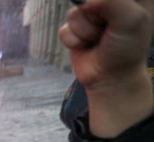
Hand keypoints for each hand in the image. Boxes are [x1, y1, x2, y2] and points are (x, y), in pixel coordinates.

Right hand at [59, 0, 152, 136]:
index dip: (105, 3)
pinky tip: (84, 46)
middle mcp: (109, 3)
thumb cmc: (126, 49)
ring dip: (85, 31)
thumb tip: (84, 3)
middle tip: (107, 30)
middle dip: (95, 16)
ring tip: (97, 40)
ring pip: (74, 13)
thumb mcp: (131, 19)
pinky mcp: (74, 30)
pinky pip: (65, 28)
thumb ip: (110, 1)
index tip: (113, 15)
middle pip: (87, 0)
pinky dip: (73, 40)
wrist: (110, 78)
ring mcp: (90, 16)